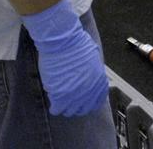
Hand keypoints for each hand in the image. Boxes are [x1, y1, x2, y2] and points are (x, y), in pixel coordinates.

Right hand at [22, 0, 108, 116]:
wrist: (63, 41)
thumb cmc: (77, 44)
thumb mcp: (94, 59)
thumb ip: (94, 73)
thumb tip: (91, 80)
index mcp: (99, 81)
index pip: (98, 101)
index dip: (89, 104)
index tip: (83, 103)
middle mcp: (89, 90)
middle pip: (83, 108)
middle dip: (76, 107)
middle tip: (69, 103)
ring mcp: (75, 94)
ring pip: (69, 111)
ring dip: (65, 108)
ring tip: (60, 102)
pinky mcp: (60, 95)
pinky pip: (57, 109)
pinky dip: (54, 108)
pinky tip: (53, 103)